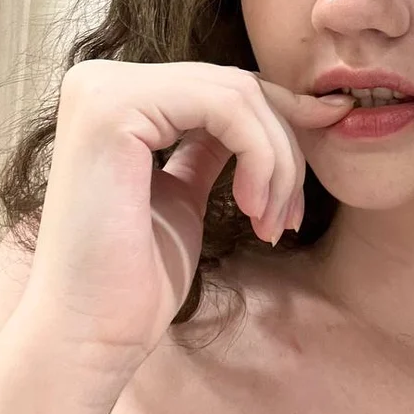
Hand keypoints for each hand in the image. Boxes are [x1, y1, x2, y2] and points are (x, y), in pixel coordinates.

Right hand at [19, 60, 352, 364]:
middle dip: (283, 152)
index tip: (321, 159)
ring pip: (239, 96)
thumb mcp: (185, 192)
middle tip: (292, 217)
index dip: (283, 120)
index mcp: (116, 97)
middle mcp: (102, 81)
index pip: (224, 88)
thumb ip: (213, 144)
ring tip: (272, 223)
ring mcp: (104, 90)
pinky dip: (259, 158)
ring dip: (276, 164)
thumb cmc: (136, 277)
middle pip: (236, 88)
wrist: (91, 332)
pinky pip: (226, 108)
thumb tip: (286, 107)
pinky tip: (253, 211)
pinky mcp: (114, 109)